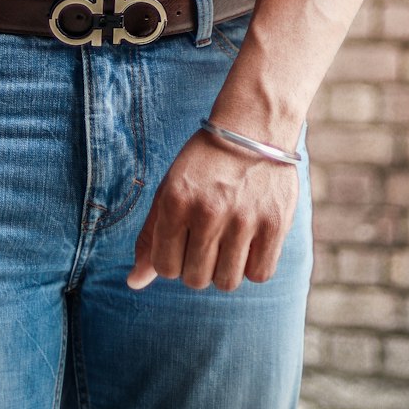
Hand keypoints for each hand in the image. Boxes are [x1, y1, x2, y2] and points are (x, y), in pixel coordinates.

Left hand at [127, 130, 299, 291]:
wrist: (253, 126)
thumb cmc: (205, 163)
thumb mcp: (170, 188)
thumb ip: (151, 236)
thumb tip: (133, 282)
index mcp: (176, 201)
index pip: (165, 266)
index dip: (173, 259)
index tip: (183, 240)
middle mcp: (207, 212)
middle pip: (195, 279)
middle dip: (198, 265)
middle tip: (208, 237)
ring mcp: (243, 219)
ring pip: (227, 282)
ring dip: (226, 268)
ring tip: (229, 240)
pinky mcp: (274, 224)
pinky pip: (259, 274)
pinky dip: (254, 265)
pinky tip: (250, 241)